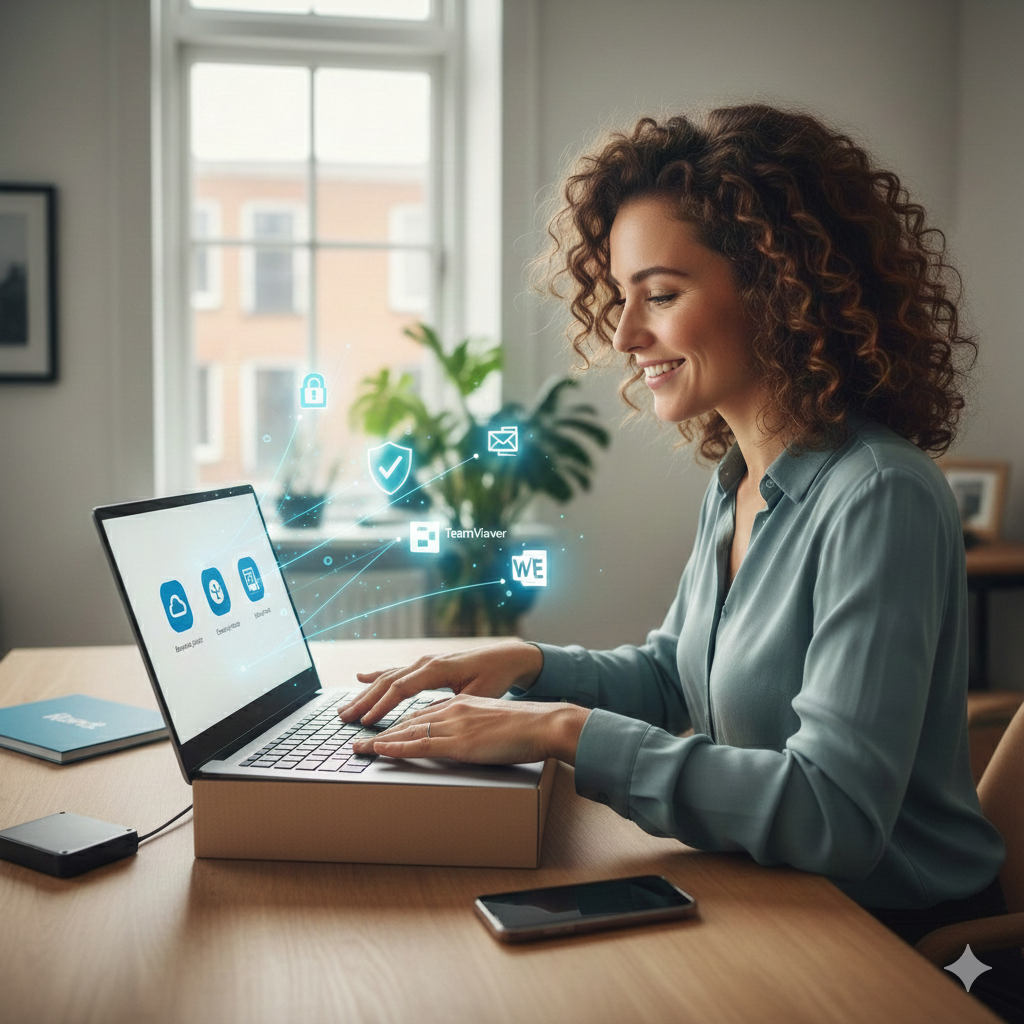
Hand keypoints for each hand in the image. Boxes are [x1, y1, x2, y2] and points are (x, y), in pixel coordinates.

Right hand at [338, 641, 543, 725]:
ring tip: (346, 708)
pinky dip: (377, 675)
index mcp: (437, 668)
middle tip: (344, 719)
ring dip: (366, 693)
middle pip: (387, 682)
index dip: (382, 706)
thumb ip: (453, 703)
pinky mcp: (426, 665)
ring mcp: (424, 662)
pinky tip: (361, 678)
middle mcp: (426, 662)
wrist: (507, 657)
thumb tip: (432, 716)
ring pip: (388, 677)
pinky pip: (396, 671)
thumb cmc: (495, 677)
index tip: (366, 722)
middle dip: (364, 701)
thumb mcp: (478, 694)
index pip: (401, 688)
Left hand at [350, 694, 589, 765]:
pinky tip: (380, 750)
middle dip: (379, 729)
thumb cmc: (525, 726)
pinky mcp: (460, 742)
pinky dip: (396, 747)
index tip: (378, 728)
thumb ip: (474, 725)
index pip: (420, 713)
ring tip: (358, 748)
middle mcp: (452, 710)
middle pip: (407, 720)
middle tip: (356, 737)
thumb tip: (464, 737)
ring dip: (379, 741)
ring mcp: (454, 724)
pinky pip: (420, 745)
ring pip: (407, 732)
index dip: (396, 722)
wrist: (544, 723)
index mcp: (460, 704)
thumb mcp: (493, 720)